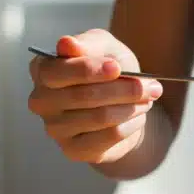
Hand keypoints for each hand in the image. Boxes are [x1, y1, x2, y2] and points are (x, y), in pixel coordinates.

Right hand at [27, 29, 161, 164]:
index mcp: (42, 70)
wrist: (123, 103)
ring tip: (149, 98)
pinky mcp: (73, 150)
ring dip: (132, 106)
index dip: (89, 70)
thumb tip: (66, 44)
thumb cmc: (109, 69)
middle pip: (84, 96)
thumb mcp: (104, 47)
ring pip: (100, 117)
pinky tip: (138, 116)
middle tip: (151, 86)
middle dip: (124, 89)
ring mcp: (55, 128)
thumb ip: (88, 43)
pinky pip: (109, 136)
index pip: (58, 71)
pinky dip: (131, 124)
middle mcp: (41, 101)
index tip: (117, 67)